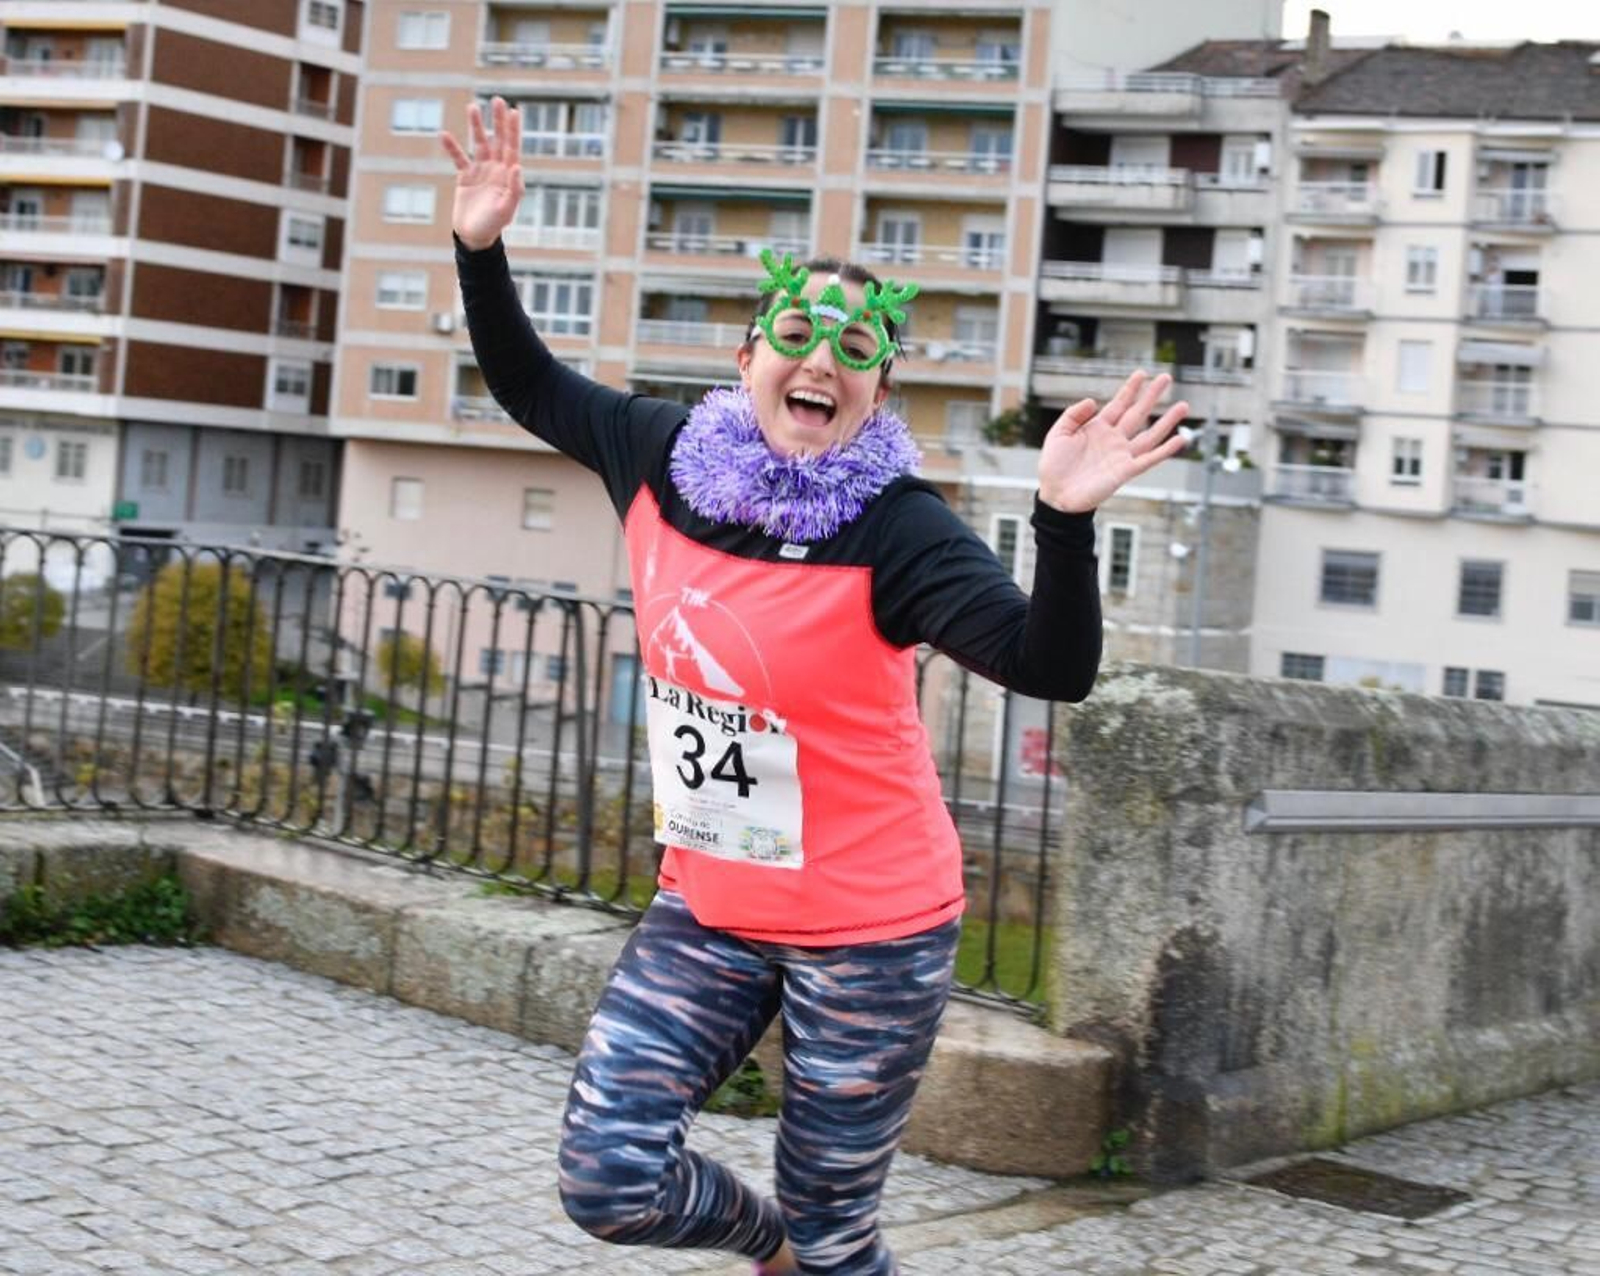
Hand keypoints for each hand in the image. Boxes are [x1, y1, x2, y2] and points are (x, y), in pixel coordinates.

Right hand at [440, 96, 522, 250]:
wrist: (474, 237)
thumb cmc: (494, 225)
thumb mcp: (506, 209)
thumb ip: (514, 188)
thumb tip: (517, 165)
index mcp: (508, 176)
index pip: (512, 147)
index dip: (513, 130)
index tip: (514, 111)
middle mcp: (496, 170)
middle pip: (498, 140)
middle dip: (498, 121)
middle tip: (498, 101)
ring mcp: (480, 172)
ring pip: (479, 144)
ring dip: (476, 126)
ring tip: (472, 107)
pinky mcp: (465, 177)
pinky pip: (458, 158)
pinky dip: (451, 147)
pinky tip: (443, 134)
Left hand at [1036, 370, 1188, 513]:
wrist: (1056, 495)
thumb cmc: (1054, 467)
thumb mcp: (1058, 434)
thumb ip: (1073, 415)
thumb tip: (1092, 400)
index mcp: (1097, 428)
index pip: (1118, 404)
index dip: (1130, 389)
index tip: (1142, 373)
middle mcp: (1113, 440)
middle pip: (1138, 413)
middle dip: (1152, 396)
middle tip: (1166, 378)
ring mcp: (1121, 455)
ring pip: (1150, 434)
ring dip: (1167, 421)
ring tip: (1183, 406)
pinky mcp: (1125, 471)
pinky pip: (1149, 459)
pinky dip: (1165, 451)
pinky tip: (1179, 440)